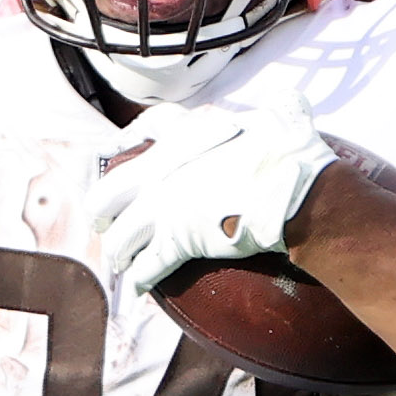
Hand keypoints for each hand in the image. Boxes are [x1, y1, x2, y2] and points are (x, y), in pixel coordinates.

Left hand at [87, 99, 340, 297]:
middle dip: (102, 209)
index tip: (110, 150)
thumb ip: (279, 110)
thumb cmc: (292, 150)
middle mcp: (165, 169)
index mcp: (188, 134)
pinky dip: (138, 280)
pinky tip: (135, 290)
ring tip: (119, 263)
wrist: (294, 186)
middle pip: (111, 190)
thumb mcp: (283, 114)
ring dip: (119, 251)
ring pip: (122, 235)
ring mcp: (166, 205)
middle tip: (101, 221)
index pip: (149, 128)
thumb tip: (291, 105)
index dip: (125, 140)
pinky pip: (147, 266)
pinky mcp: (178, 240)